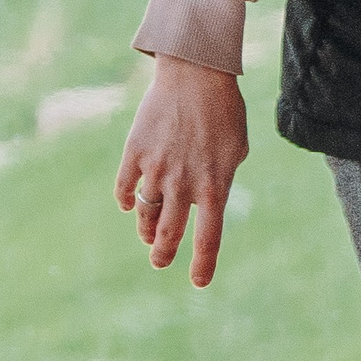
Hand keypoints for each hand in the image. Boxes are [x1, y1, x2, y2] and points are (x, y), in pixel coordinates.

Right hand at [115, 54, 247, 286]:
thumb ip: (220, 180)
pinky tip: (130, 205)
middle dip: (164, 253)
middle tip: (160, 262)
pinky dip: (126, 199)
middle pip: (170, 233)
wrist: (195, 77)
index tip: (198, 283)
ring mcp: (156, 169)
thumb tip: (208, 199)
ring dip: (146, 229)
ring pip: (146, 213)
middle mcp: (183, 185)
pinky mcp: (135, 152)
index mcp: (215, 188)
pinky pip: (125, 186)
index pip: (209, 239)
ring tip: (148, 237)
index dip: (202, 265)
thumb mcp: (235, 153)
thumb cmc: (224, 114)